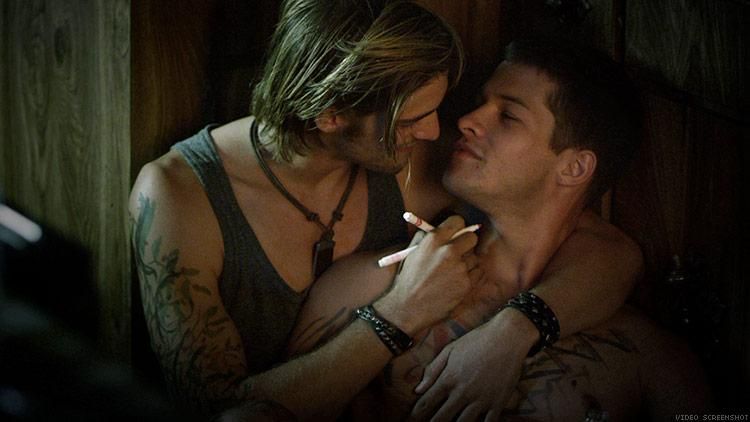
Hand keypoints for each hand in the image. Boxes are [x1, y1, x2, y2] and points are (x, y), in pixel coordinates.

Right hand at [376, 215, 480, 334]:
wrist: (408, 307)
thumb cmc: (408, 279)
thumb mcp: (412, 251)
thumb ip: (426, 237)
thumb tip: (440, 227)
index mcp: (434, 239)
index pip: (457, 221)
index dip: (457, 228)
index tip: (455, 233)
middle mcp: (449, 251)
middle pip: (472, 237)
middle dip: (466, 243)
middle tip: (458, 251)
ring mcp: (459, 268)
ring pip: (474, 257)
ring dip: (466, 263)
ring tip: (451, 272)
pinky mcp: (466, 283)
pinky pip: (475, 273)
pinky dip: (468, 277)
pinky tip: (454, 282)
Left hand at [410, 309, 536, 420]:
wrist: (507, 338)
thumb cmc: (476, 340)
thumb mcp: (450, 349)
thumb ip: (433, 369)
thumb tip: (418, 389)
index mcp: (448, 379)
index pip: (426, 403)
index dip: (416, 414)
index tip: (411, 419)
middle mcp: (462, 393)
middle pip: (442, 418)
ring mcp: (481, 400)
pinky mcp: (498, 403)